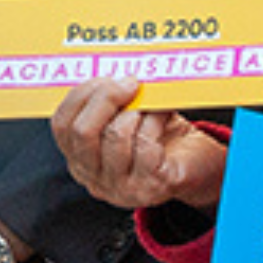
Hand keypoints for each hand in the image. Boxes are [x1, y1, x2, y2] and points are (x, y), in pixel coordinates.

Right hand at [52, 78, 227, 211]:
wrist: (200, 166)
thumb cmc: (164, 137)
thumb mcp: (133, 115)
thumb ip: (117, 101)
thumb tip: (117, 74)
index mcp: (82, 158)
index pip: (62, 125)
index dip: (81, 94)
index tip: (108, 77)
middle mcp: (95, 177)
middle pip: (81, 132)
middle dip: (106, 98)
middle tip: (131, 83)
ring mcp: (121, 187)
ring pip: (115, 136)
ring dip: (138, 110)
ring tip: (154, 104)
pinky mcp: (150, 186)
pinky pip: (145, 144)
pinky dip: (157, 121)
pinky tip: (165, 117)